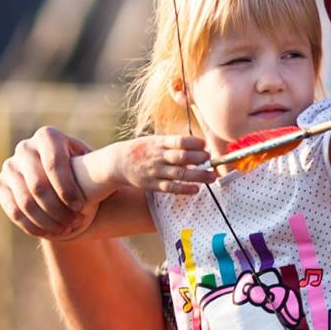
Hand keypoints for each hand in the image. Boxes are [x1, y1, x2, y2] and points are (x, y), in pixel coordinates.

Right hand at [0, 126, 96, 240]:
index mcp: (48, 136)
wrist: (62, 182)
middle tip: (75, 224)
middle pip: (38, 185)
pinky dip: (33, 226)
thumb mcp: (96, 165)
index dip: (67, 188)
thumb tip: (117, 169)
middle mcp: (25, 147)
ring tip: (66, 231)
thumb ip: (106, 165)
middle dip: (58, 209)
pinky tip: (51, 233)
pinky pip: (14, 210)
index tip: (81, 207)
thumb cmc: (86, 173)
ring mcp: (10, 166)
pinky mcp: (1, 185)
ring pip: (25, 201)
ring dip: (47, 220)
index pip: (54, 163)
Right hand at [92, 134, 214, 197]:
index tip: (205, 145)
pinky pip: (171, 188)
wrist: (119, 162)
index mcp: (160, 142)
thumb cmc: (144, 149)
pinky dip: (184, 189)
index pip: (179, 141)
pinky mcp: (153, 184)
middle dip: (199, 158)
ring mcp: (156, 171)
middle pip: (182, 157)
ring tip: (212, 176)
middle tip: (211, 159)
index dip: (194, 143)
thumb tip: (199, 144)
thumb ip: (174, 143)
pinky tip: (196, 189)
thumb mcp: (156, 140)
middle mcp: (158, 156)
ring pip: (180, 174)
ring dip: (198, 176)